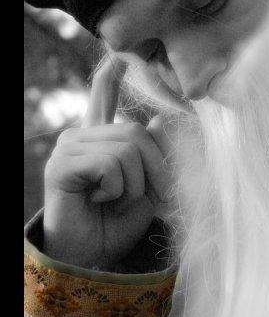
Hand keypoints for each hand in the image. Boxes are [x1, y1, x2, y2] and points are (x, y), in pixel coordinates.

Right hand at [43, 56, 174, 269]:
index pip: (103, 100)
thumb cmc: (117, 224)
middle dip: (156, 170)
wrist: (91, 258)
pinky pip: (110, 164)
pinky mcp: (62, 164)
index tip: (119, 58)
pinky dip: (118, 189)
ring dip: (135, 185)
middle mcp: (82, 138)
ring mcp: (70, 148)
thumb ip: (153, 156)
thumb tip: (159, 121)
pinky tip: (100, 200)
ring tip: (117, 201)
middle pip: (137, 133)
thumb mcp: (147, 188)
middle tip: (150, 197)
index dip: (110, 79)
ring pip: (127, 150)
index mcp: (101, 141)